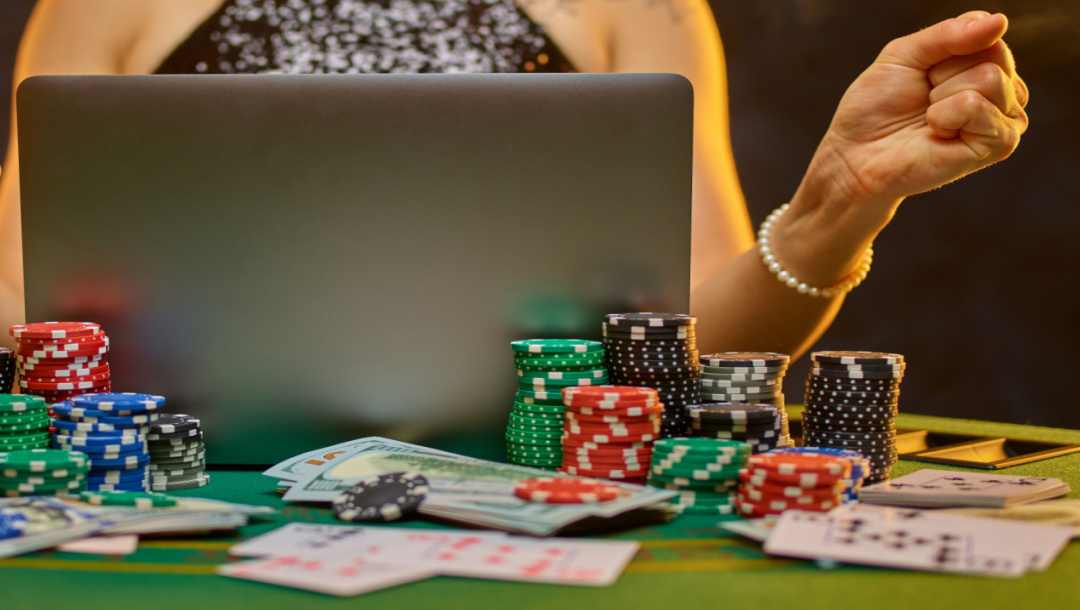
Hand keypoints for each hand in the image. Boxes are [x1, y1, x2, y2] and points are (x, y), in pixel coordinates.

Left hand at [822, 11, 1028, 206]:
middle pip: (993, 53)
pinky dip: (945, 115)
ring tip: (929, 118)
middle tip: (924, 99)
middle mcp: (1004, 90)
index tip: (923, 74)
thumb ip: (949, 33)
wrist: (856, 155)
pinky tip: (937, 134)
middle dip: (943, 72)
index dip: (943, 49)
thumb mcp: (905, 54)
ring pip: (990, 78)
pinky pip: (977, 106)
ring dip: (942, 96)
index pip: (986, 30)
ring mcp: (1006, 118)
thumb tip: (1000, 21)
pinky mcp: (1000, 145)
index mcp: (985, 64)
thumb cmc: (878, 107)